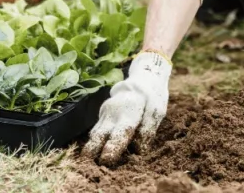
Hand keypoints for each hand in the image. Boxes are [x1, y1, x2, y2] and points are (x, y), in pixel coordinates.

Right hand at [82, 50, 171, 164]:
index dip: (112, 148)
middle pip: (99, 134)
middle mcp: (113, 112)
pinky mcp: (102, 114)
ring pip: (95, 133)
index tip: (106, 161)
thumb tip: (139, 150)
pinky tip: (92, 153)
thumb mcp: (157, 111)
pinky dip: (94, 142)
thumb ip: (147, 130)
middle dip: (93, 150)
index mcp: (129, 112)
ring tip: (87, 163)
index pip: (119, 133)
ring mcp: (105, 112)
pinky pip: (96, 130)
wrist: (142, 79)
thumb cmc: (152, 97)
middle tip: (88, 166)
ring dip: (91, 148)